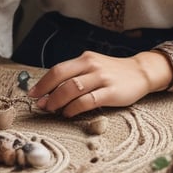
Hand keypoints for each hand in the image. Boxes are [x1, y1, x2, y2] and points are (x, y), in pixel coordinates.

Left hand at [27, 51, 151, 116]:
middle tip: (40, 104)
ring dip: (58, 101)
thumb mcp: (93, 66)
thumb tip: (51, 89)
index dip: (43, 82)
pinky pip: (87, 101)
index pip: (58, 69)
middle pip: (62, 77)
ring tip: (51, 110)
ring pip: (72, 89)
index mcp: (85, 58)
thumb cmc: (112, 72)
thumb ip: (75, 75)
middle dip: (47, 92)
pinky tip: (68, 113)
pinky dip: (74, 108)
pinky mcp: (111, 92)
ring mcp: (101, 78)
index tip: (33, 93)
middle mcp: (92, 66)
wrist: (140, 72)